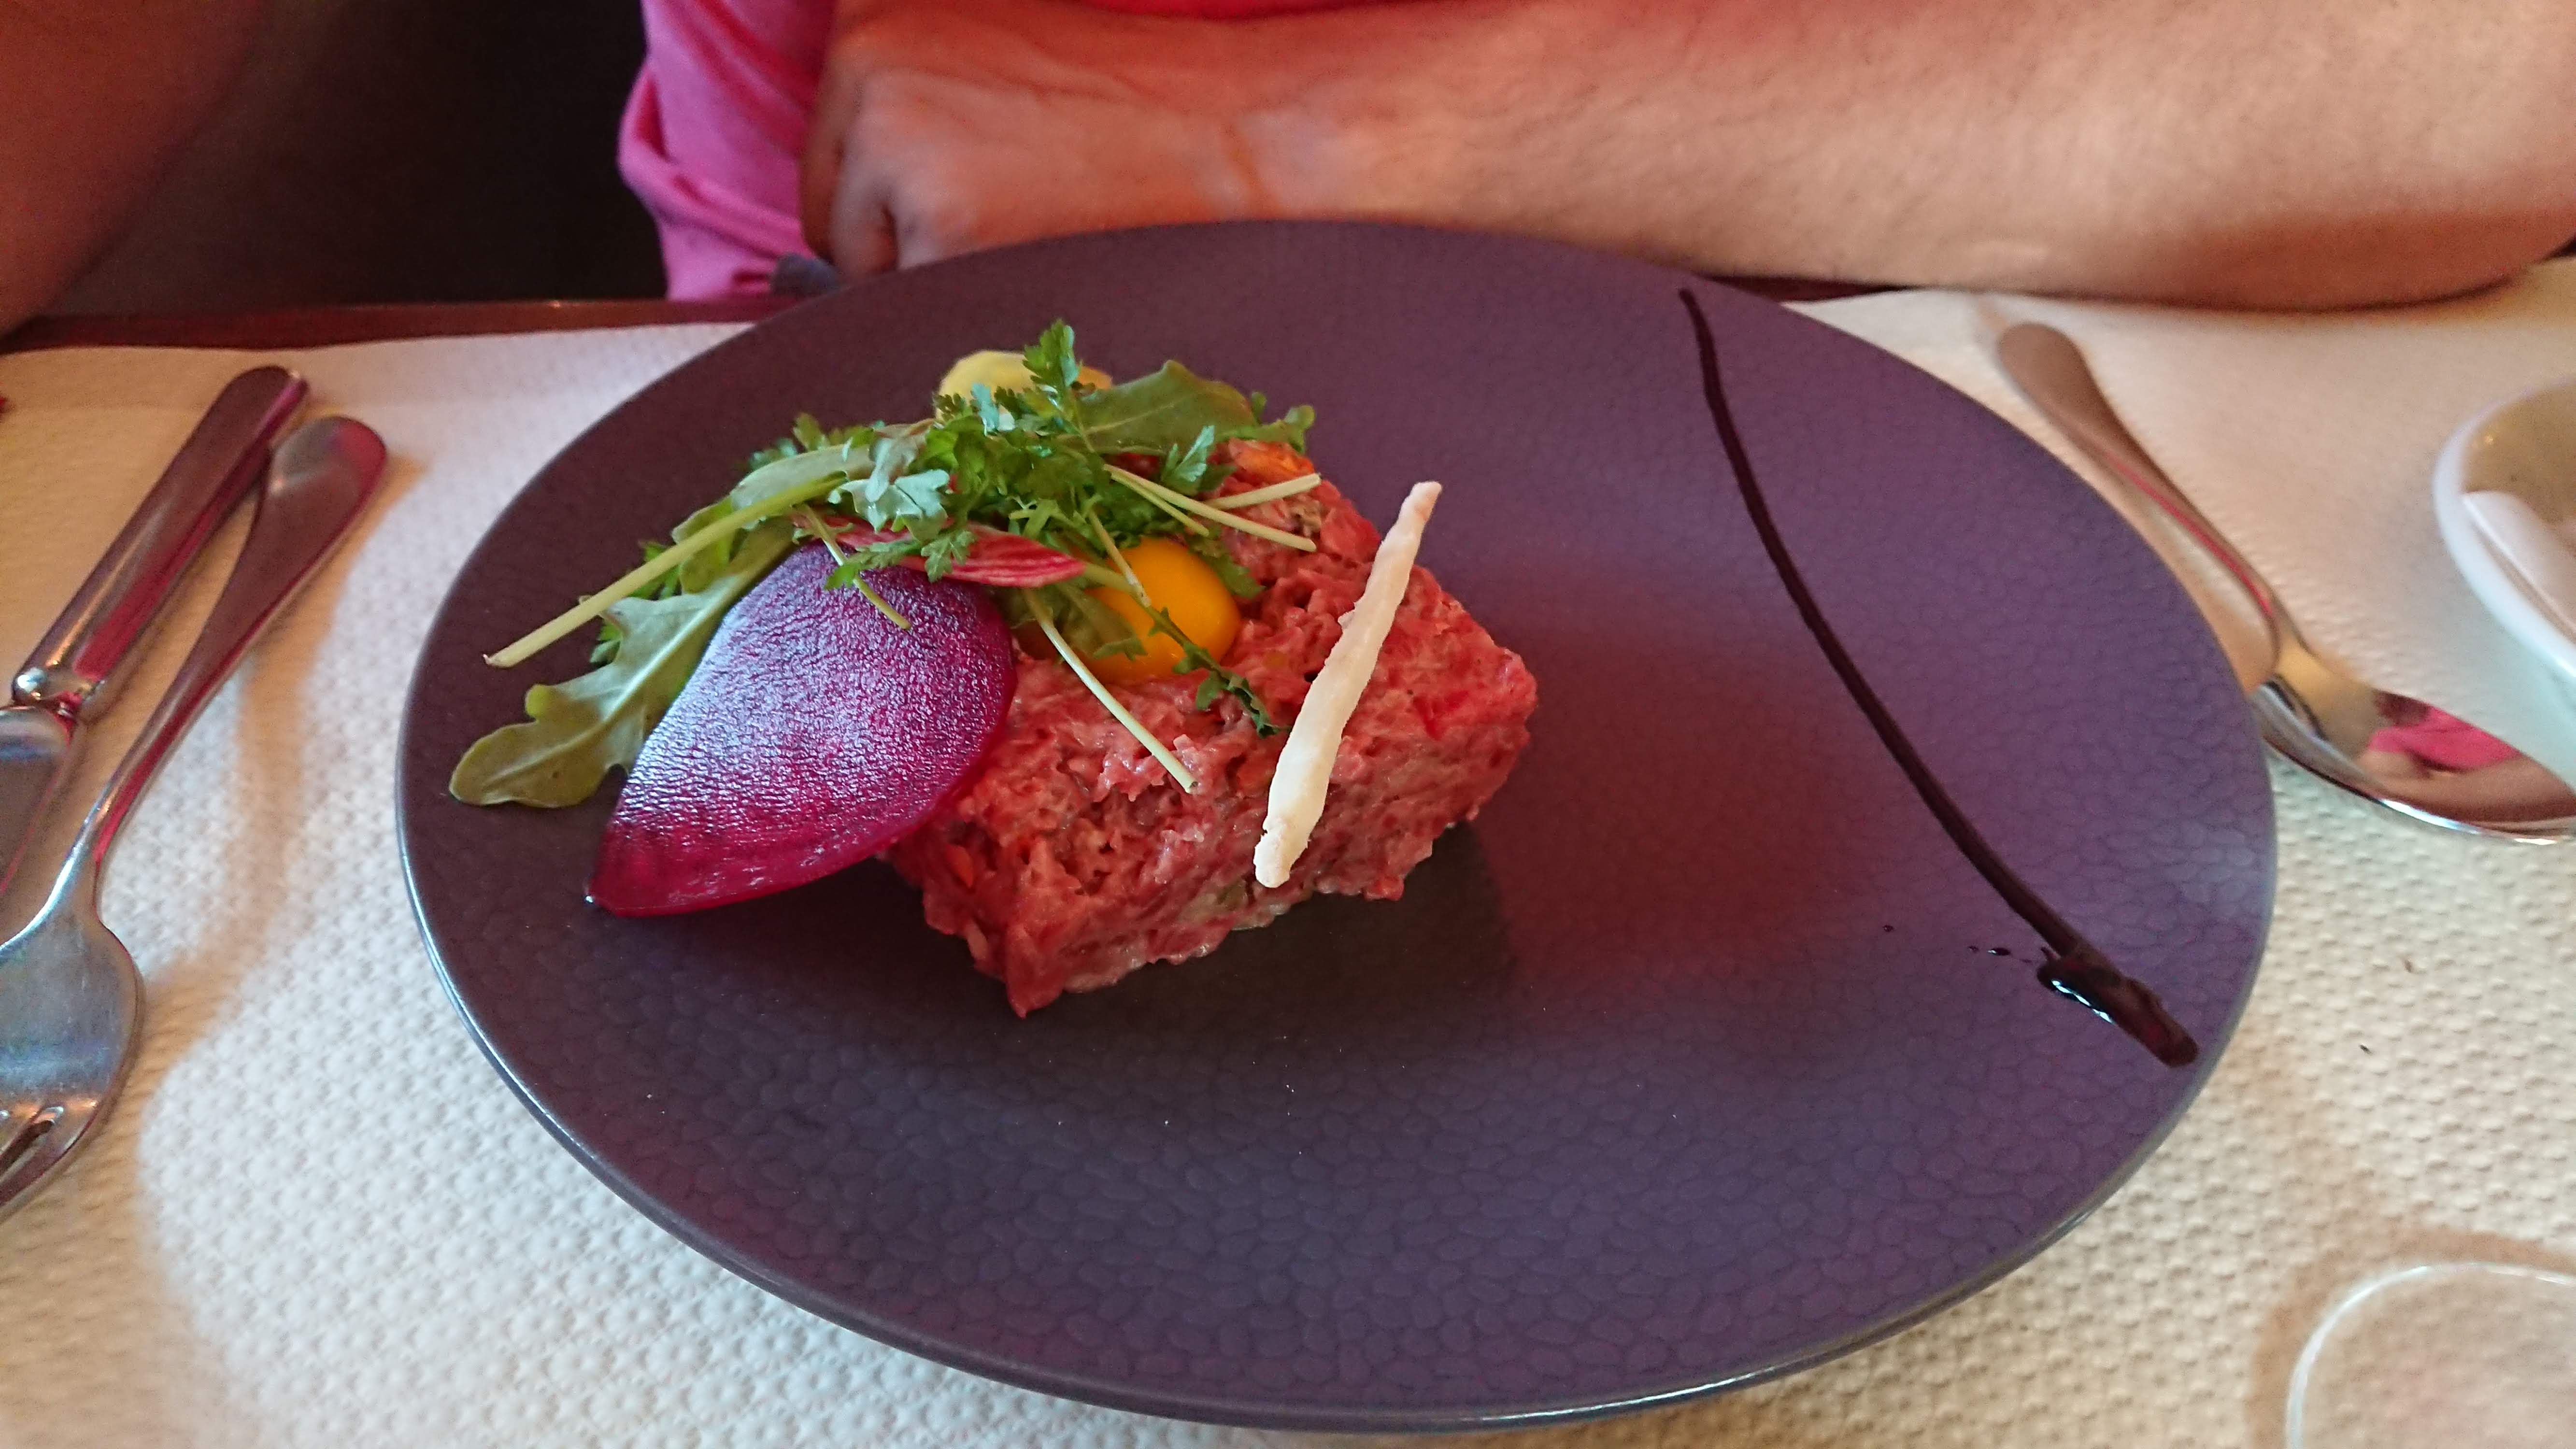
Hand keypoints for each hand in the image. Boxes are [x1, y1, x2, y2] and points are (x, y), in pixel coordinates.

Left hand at [800, 0, 1301, 274]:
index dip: (896, 191)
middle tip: (1009, 204)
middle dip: (898, 237)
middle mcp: (860, 67)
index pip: (830, 148)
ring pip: (862, 265)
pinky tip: (1030, 252)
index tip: (969, 182)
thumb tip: (803, 233)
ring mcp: (890, 145)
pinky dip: (959, 302)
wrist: (1218, 125)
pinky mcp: (934, 224)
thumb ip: (898, 104)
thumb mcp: (979, 60)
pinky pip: (908, 305)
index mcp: (867, 20)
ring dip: (929, 271)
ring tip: (1026, 221)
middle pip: (828, 209)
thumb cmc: (1113, 101)